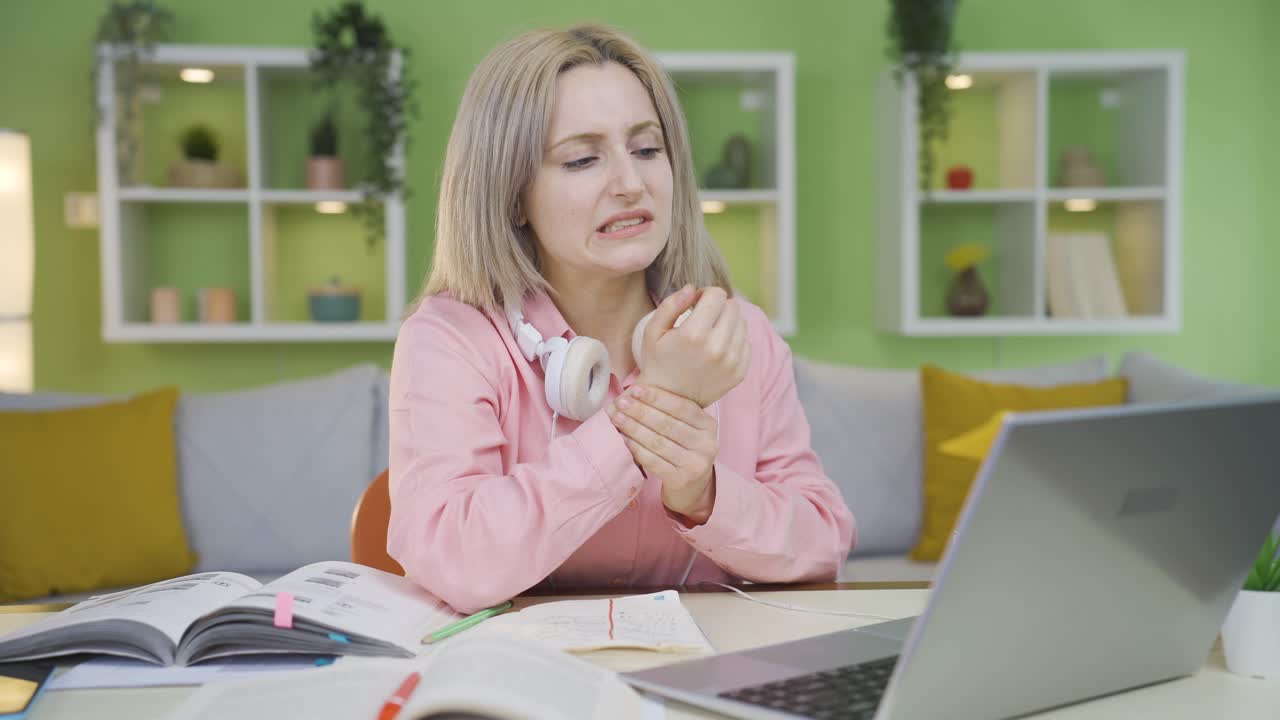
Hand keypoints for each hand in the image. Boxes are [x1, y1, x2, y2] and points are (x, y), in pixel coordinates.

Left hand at [608, 383, 717, 523]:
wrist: (692, 488)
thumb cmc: (683, 450)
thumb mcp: (687, 429)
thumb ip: (671, 412)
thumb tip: (636, 392)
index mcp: (709, 426)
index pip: (682, 407)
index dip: (658, 397)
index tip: (635, 389)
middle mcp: (707, 444)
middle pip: (668, 424)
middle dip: (641, 411)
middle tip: (621, 402)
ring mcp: (695, 464)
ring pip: (659, 442)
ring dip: (634, 428)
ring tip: (617, 418)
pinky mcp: (681, 480)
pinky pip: (654, 461)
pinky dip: (637, 449)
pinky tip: (624, 439)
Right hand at [637, 285, 749, 407]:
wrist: (669, 400)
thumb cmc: (658, 361)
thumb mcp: (653, 331)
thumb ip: (671, 304)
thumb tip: (692, 288)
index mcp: (694, 334)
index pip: (716, 295)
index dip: (706, 294)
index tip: (696, 303)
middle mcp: (717, 348)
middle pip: (732, 306)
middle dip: (718, 306)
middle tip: (704, 318)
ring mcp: (732, 361)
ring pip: (742, 322)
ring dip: (728, 322)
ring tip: (710, 333)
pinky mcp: (740, 372)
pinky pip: (746, 342)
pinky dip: (734, 340)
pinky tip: (718, 348)